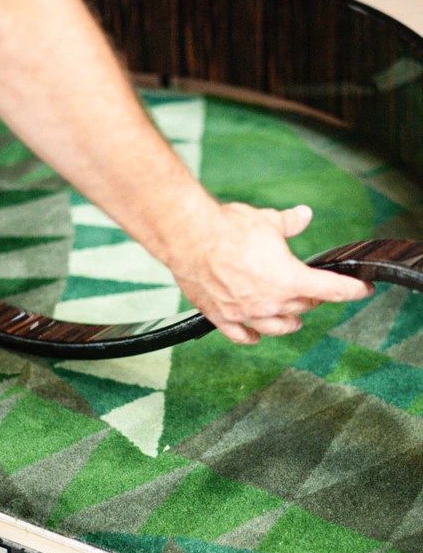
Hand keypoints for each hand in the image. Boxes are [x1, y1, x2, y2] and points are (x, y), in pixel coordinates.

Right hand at [170, 201, 373, 344]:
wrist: (190, 238)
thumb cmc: (229, 228)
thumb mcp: (268, 220)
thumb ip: (289, 222)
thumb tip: (303, 215)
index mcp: (290, 279)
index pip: (330, 289)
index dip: (351, 290)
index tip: (362, 290)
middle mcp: (270, 302)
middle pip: (301, 306)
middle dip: (311, 298)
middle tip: (313, 290)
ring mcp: (245, 312)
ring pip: (276, 327)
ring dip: (288, 323)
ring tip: (294, 321)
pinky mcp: (221, 315)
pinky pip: (241, 335)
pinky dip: (250, 337)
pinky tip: (254, 336)